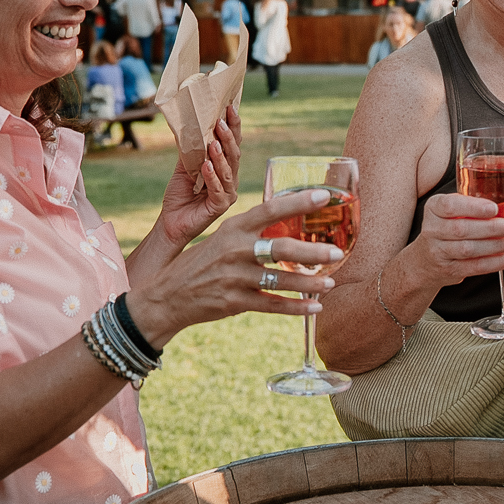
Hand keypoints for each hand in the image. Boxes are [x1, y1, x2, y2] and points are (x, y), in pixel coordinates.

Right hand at [126, 187, 340, 345]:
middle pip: (280, 247)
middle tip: (337, 252)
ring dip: (308, 283)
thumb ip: (251, 232)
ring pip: (279, 279)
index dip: (298, 201)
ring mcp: (234, 277)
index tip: (325, 196)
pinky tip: (314, 307)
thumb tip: (288, 221)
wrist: (166, 295)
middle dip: (312, 251)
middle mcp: (235, 250)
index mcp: (233, 228)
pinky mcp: (234, 302)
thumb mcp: (222, 238)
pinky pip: (271, 305)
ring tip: (330, 282)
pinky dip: (295, 307)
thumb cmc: (201, 263)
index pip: (270, 209)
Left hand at [152, 105, 240, 245]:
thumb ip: (191, 150)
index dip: (233, 126)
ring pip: (228, 171)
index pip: (232, 144)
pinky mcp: (220, 207)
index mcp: (224, 169)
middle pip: (234, 154)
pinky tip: (206, 166)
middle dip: (229, 136)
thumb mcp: (184, 167)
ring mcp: (228, 194)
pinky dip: (212, 177)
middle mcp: (230, 180)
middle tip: (221, 120)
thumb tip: (191, 125)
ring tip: (213, 141)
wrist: (170, 222)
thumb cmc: (179, 195)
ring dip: (220, 155)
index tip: (230, 107)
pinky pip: (218, 189)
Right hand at [406, 192, 503, 287]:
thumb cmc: (446, 227)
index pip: (450, 206)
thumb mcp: (451, 210)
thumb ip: (472, 204)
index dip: (473, 208)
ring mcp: (438, 251)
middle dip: (492, 228)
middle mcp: (432, 229)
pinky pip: (474, 267)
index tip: (494, 208)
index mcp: (434, 208)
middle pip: (462, 229)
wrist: (425, 260)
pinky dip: (495, 262)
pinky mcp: (449, 269)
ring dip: (496, 245)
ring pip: (469, 249)